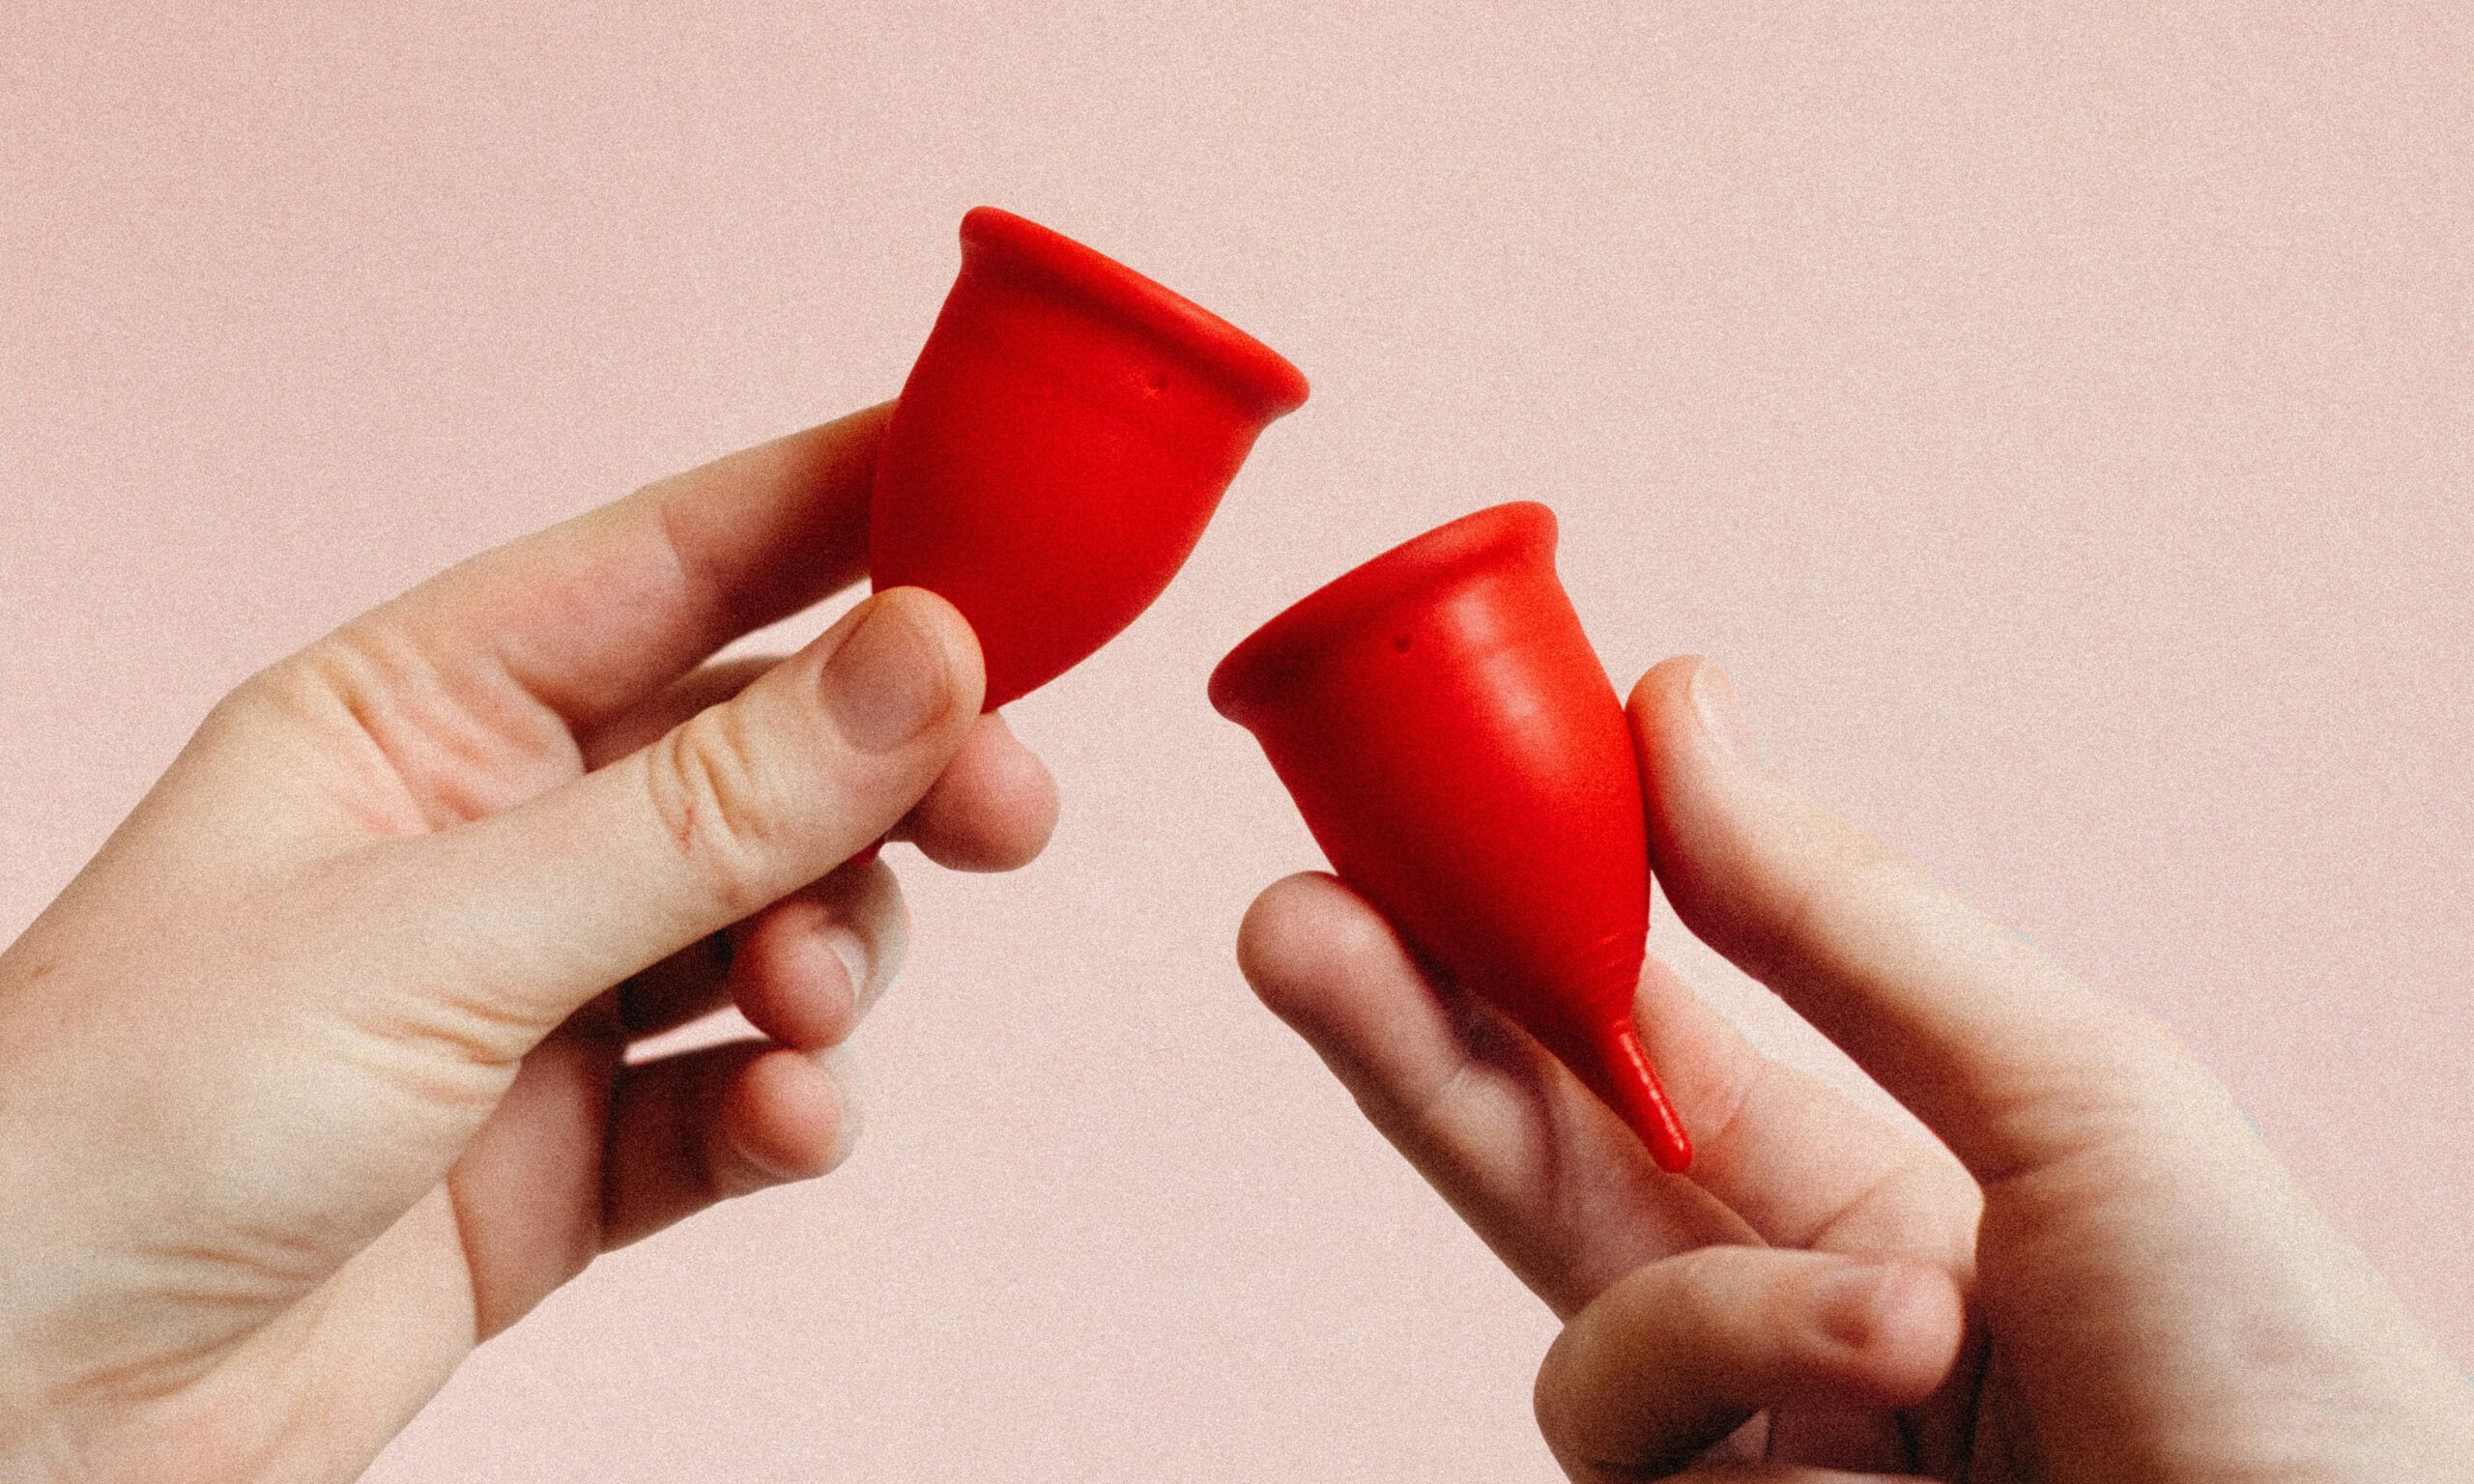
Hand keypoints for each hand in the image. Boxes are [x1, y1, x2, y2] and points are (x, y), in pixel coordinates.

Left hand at [0, 406, 1058, 1481]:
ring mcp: (540, 1001)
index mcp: (419, 711)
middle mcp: (495, 837)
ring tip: (805, 1005)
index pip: (679, 561)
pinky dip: (791, 1101)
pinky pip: (744, 1094)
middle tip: (1000, 806)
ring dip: (832, 951)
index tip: (1013, 486)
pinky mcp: (574, 1158)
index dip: (850, 508)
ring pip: (780, 921)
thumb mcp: (444, 934)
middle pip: (766, 752)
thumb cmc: (126, 1125)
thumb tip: (927, 653)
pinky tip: (779, 1117)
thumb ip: (710, 810)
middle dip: (893, 774)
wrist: (18, 1427)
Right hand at [1238, 656, 2472, 1480]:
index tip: (1415, 816)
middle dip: (1402, 1037)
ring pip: (1589, 1349)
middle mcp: (1785, 1324)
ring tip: (1913, 1337)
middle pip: (1529, 1162)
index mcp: (1866, 1185)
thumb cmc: (2278, 1370)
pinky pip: (1635, 1459)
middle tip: (1288, 924)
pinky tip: (1893, 1432)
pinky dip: (1759, 1402)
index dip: (1512, 928)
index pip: (1635, 1034)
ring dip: (1727, 1314)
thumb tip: (1677, 709)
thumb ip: (1839, 917)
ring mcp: (1750, 1463)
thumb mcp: (2073, 1086)